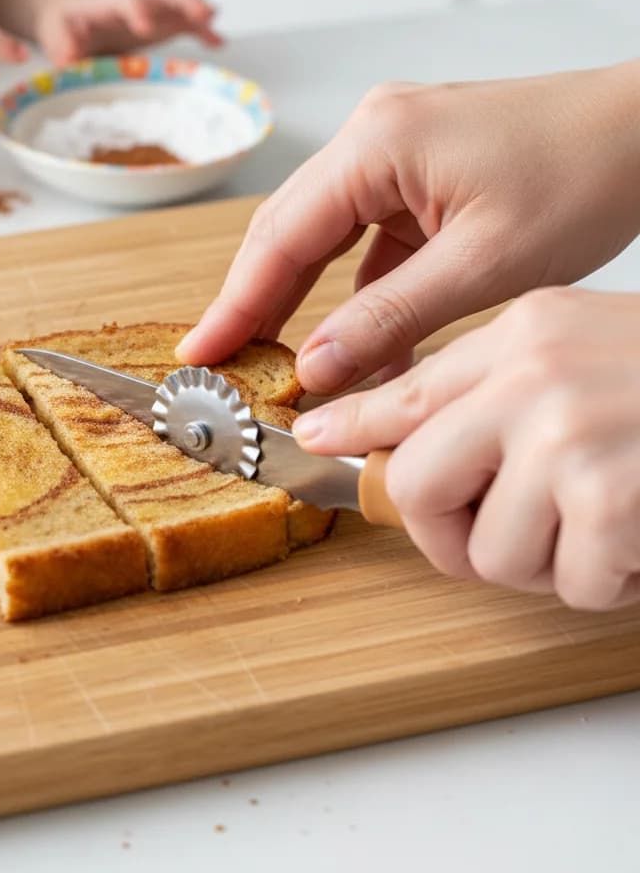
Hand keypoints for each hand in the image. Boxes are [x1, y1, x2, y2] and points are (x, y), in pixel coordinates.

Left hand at [36, 0, 222, 64]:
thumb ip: (61, 42)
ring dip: (196, 8)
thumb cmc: (61, 17)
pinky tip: (219, 42)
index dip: (136, 9)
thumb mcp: (52, 29)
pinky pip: (183, 20)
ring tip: (214, 21)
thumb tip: (69, 56)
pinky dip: (202, 30)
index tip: (145, 26)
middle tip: (200, 12)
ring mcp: (149, 6)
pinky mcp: (159, 19)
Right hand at [177, 65, 639, 392]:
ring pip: (321, 237)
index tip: (199, 353)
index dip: (234, 303)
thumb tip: (316, 365)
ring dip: (300, 298)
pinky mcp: (415, 176)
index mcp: (376, 144)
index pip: (280, 235)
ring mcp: (392, 153)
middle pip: (288, 231)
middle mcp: (371, 137)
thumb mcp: (485, 264)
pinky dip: (355, 291)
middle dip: (254, 302)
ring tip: (272, 359)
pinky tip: (354, 341)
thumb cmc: (587, 174)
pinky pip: (366, 240)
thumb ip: (389, 316)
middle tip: (223, 364)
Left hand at [293, 288, 639, 609]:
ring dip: (545, 566)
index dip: (352, 427)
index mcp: (522, 335)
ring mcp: (563, 435)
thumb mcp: (584, 346)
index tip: (313, 442)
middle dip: (448, 536)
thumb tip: (433, 443)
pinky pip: (571, 584)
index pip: (408, 393)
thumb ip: (504, 386)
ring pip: (491, 553)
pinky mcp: (608, 497)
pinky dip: (607, 583)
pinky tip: (638, 543)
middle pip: (416, 485)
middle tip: (496, 543)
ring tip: (601, 532)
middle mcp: (529, 377)